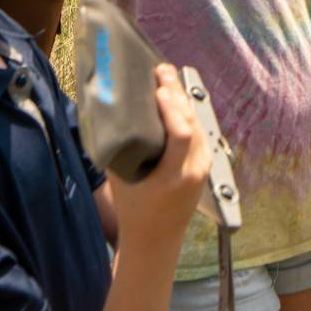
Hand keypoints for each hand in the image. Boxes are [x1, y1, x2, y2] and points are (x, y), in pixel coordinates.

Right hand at [115, 65, 211, 245]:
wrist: (156, 240)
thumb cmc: (134, 211)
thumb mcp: (121, 181)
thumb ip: (119, 150)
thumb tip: (105, 115)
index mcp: (174, 177)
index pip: (181, 135)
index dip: (172, 108)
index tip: (158, 89)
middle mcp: (194, 170)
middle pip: (192, 123)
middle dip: (176, 94)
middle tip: (161, 71)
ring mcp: (204, 167)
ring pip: (197, 124)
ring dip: (182, 100)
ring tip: (166, 78)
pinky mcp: (205, 165)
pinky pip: (198, 132)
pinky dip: (186, 113)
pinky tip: (175, 98)